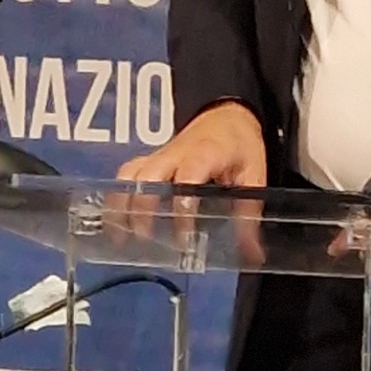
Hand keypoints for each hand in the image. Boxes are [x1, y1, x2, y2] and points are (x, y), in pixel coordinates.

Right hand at [109, 103, 267, 261]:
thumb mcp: (254, 175)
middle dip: (142, 208)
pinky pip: (128, 173)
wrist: (228, 114)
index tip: (185, 239)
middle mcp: (176, 152)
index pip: (188, 177)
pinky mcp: (152, 159)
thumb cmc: (240, 145)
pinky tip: (116, 220)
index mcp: (205, 153)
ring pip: (132, 172)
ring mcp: (160, 154)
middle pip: (149, 175)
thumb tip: (252, 255)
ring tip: (121, 234)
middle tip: (146, 239)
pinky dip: (119, 195)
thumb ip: (248, 215)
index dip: (183, 208)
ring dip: (123, 202)